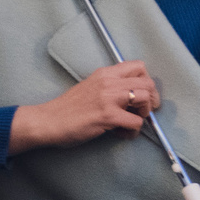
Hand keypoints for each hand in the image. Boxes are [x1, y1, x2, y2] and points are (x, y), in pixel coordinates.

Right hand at [9, 61, 160, 152]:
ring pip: (146, 99)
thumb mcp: (91, 87)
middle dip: (151, 99)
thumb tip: (135, 96)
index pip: (139, 66)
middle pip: (148, 83)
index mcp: (105, 73)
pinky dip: (132, 131)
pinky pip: (136, 122)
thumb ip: (111, 87)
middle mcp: (108, 82)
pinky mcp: (107, 116)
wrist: (48, 120)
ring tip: (130, 122)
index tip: (143, 95)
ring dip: (144, 114)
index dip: (147, 81)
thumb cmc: (69, 108)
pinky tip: (120, 133)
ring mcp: (108, 98)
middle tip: (143, 112)